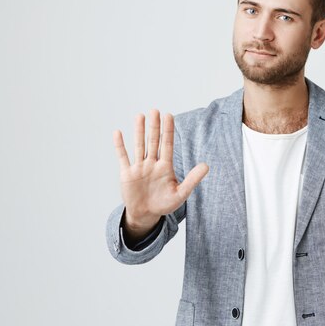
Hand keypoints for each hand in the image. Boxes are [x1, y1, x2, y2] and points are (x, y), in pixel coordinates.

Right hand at [113, 109, 208, 237]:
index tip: (169, 115)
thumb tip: (207, 166)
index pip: (167, 144)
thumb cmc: (164, 204)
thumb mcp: (181, 193)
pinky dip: (120, 146)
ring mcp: (139, 167)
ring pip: (139, 146)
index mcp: (165, 166)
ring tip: (140, 116)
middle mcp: (152, 163)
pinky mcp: (127, 174)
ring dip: (139, 131)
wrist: (146, 215)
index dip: (168, 130)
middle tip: (155, 110)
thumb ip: (193, 179)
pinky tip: (118, 133)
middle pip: (153, 141)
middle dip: (154, 126)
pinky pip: (123, 157)